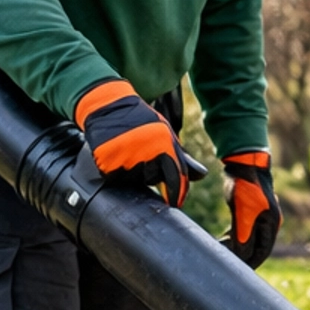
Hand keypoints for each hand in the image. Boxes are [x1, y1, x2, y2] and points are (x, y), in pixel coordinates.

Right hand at [75, 80, 192, 206]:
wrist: (108, 106)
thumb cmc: (140, 121)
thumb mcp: (164, 133)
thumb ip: (181, 156)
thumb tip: (202, 175)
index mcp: (164, 143)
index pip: (175, 176)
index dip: (176, 192)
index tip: (175, 203)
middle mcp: (146, 151)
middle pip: (152, 179)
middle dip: (149, 172)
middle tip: (140, 153)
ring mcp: (126, 158)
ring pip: (134, 179)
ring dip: (133, 172)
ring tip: (127, 151)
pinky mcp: (107, 163)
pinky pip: (115, 177)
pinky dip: (116, 171)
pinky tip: (115, 155)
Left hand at [221, 149, 281, 264]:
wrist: (245, 163)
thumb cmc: (245, 187)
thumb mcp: (242, 214)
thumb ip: (242, 236)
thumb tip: (241, 257)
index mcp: (271, 224)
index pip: (262, 252)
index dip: (250, 263)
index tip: (236, 271)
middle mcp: (270, 222)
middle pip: (257, 247)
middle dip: (242, 256)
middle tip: (226, 262)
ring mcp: (262, 215)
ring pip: (250, 238)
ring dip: (237, 246)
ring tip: (222, 249)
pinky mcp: (252, 209)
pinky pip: (246, 229)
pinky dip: (236, 236)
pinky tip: (225, 238)